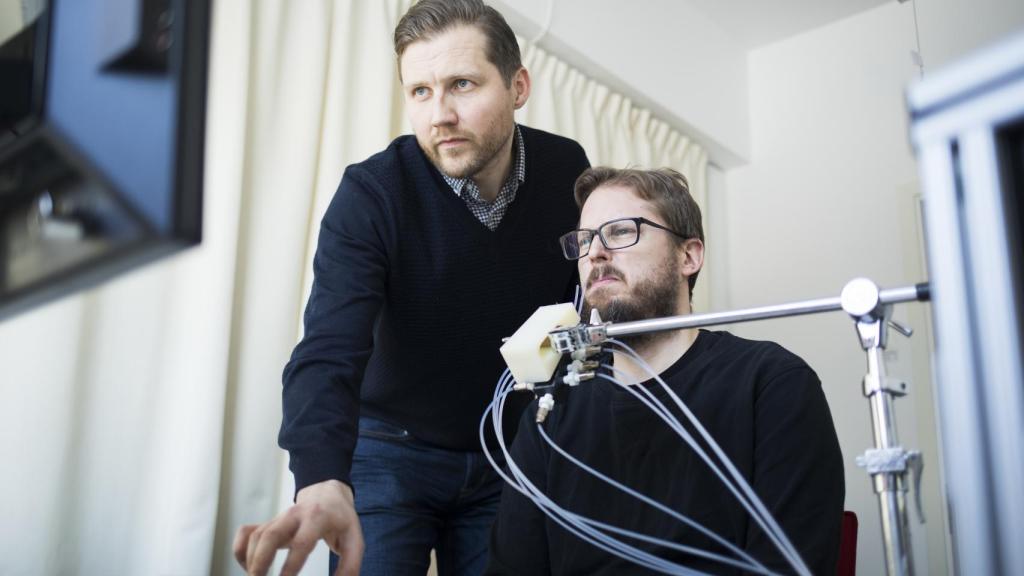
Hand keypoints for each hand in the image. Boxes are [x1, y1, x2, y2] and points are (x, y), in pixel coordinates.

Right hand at [233, 479, 363, 575]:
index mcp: (317, 518)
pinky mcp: (268, 522)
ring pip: (256, 535)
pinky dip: (240, 550)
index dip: (291, 565)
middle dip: (260, 561)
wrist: (328, 494)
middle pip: (270, 534)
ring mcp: (278, 518)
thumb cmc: (341, 520)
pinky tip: (247, 566)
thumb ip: (350, 565)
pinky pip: (246, 532)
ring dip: (250, 560)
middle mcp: (294, 515)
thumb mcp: (354, 539)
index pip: (301, 542)